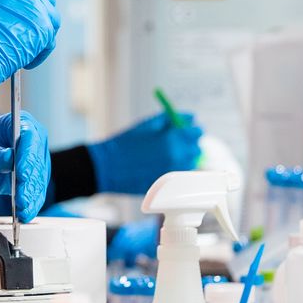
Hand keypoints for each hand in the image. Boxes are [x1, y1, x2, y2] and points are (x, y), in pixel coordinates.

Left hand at [0, 113, 49, 221]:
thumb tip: (8, 158)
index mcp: (23, 124)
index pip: (30, 140)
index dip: (27, 158)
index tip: (23, 174)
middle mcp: (34, 142)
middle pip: (37, 164)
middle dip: (29, 185)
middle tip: (22, 200)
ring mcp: (35, 161)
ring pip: (38, 181)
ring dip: (32, 198)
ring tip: (24, 212)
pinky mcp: (32, 178)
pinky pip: (36, 192)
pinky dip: (31, 203)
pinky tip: (26, 213)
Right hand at [88, 112, 203, 194]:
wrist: (106, 167)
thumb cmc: (125, 143)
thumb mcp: (147, 125)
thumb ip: (170, 119)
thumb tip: (190, 117)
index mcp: (173, 139)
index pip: (196, 132)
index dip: (190, 130)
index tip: (185, 130)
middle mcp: (177, 157)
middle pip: (196, 150)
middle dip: (188, 145)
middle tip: (175, 143)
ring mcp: (173, 173)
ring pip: (188, 164)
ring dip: (182, 158)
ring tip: (162, 156)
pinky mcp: (166, 185)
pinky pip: (177, 176)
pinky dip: (172, 170)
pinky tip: (156, 167)